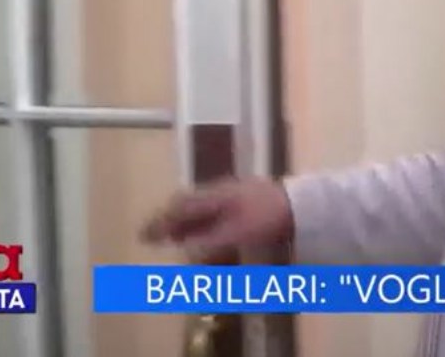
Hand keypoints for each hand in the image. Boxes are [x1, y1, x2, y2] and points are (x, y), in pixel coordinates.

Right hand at [141, 177, 294, 261]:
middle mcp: (222, 192)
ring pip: (202, 205)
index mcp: (214, 196)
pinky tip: (208, 231)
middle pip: (189, 204)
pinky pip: (217, 209)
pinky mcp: (249, 201)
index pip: (179, 208)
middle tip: (156, 235)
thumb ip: (207, 242)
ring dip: (187, 221)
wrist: (302, 204)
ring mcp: (236, 194)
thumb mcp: (235, 233)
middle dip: (171, 220)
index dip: (159, 223)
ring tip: (177, 236)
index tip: (142, 236)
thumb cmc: (267, 217)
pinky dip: (205, 221)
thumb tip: (183, 252)